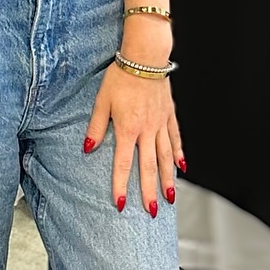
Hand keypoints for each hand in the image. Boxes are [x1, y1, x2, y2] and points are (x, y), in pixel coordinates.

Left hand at [84, 63, 182, 217]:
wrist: (145, 58)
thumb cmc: (120, 77)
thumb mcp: (101, 101)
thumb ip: (96, 127)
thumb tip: (87, 148)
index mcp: (127, 129)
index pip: (123, 164)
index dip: (121, 186)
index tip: (121, 204)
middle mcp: (147, 130)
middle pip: (149, 166)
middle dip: (149, 191)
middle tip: (152, 211)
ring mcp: (161, 124)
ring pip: (166, 157)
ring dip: (168, 179)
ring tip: (170, 197)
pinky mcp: (170, 115)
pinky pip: (176, 139)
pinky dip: (179, 155)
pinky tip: (181, 168)